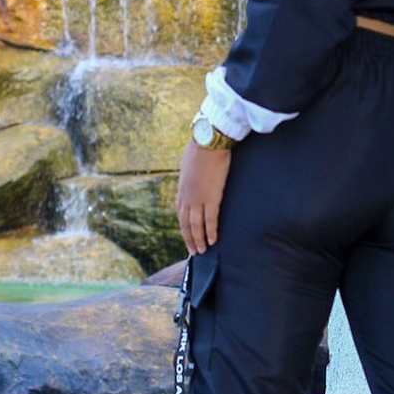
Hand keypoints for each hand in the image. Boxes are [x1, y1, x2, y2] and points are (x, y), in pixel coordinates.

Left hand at [175, 138, 232, 253]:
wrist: (208, 141)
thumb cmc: (200, 147)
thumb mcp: (188, 163)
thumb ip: (190, 173)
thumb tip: (192, 174)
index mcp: (182, 188)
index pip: (180, 212)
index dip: (183, 226)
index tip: (187, 235)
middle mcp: (187, 196)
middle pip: (185, 223)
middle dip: (189, 238)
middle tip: (193, 251)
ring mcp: (198, 198)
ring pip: (196, 225)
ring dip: (198, 240)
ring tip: (202, 251)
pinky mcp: (212, 197)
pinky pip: (210, 220)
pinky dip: (211, 232)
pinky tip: (213, 241)